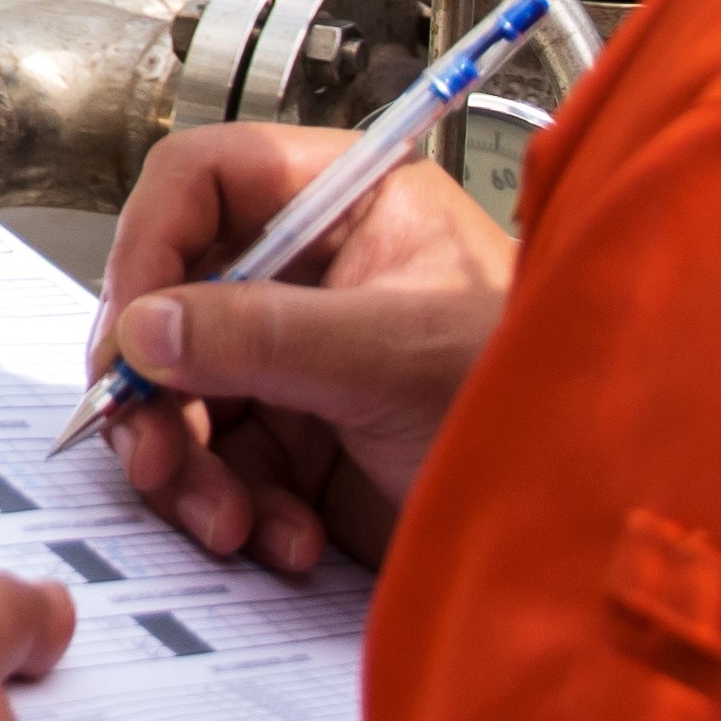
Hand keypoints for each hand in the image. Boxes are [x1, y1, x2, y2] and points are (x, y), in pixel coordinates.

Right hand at [96, 124, 514, 573]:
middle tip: (150, 453)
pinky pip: (222, 468)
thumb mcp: (397, 355)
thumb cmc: (539, 396)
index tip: (130, 330)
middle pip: (172, 300)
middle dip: (156, 389)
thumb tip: (146, 327)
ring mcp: (300, 360)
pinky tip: (284, 540)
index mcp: (344, 202)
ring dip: (190, 468)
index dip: (150, 245)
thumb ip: (266, 334)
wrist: (590, 520)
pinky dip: (235, 510)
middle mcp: (310, 272)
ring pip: (183, 396)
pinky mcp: (302, 444)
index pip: (204, 180)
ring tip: (228, 521)